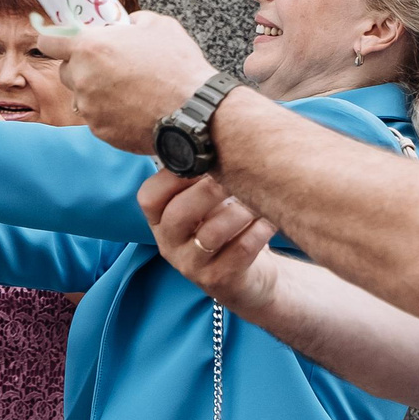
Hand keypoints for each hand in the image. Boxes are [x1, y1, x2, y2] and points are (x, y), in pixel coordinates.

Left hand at [32, 13, 218, 153]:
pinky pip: (96, 118)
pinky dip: (110, 114)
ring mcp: (89, 107)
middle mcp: (82, 78)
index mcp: (90, 47)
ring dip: (98, 92)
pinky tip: (134, 108)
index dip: (55, 41)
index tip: (61, 43)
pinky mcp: (99, 130)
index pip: (48, 43)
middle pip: (66, 71)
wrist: (195, 111)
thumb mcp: (159, 26)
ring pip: (82, 96)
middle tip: (112, 67)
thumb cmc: (178, 66)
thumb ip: (132, 21)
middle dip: (83, 68)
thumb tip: (124, 24)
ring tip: (130, 90)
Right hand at [139, 172, 280, 313]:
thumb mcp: (208, 205)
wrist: (251, 277)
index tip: (205, 161)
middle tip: (238, 176)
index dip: (175, 176)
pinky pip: (242, 249)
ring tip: (260, 201)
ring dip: (243, 211)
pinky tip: (269, 222)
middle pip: (179, 213)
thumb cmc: (229, 229)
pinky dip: (260, 230)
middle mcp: (168, 244)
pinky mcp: (218, 281)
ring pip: (213, 232)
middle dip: (212, 190)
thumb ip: (202, 178)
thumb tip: (214, 138)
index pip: (149, 197)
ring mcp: (191, 265)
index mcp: (160, 221)